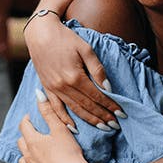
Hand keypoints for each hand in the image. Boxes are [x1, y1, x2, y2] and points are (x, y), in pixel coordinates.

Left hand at [18, 88, 94, 162]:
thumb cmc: (68, 153)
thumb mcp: (60, 129)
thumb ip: (49, 111)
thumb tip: (38, 94)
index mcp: (33, 141)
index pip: (24, 126)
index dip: (26, 120)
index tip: (30, 118)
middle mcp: (28, 156)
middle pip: (21, 142)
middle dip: (26, 136)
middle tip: (34, 134)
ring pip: (21, 160)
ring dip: (26, 155)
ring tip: (33, 153)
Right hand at [26, 13, 122, 129]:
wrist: (40, 34)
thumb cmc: (65, 38)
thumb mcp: (86, 49)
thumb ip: (98, 70)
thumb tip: (108, 88)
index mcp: (75, 77)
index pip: (97, 96)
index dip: (110, 106)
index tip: (121, 113)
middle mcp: (64, 86)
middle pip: (87, 106)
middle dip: (103, 117)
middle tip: (115, 125)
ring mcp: (54, 89)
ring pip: (74, 110)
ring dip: (90, 120)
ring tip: (103, 127)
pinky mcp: (47, 89)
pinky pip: (56, 108)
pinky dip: (65, 120)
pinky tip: (74, 128)